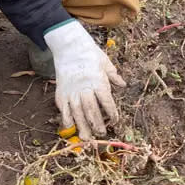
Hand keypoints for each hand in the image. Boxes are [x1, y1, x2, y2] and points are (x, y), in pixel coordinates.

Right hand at [43, 20, 125, 138]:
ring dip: (82, 127)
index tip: (115, 121)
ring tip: (87, 139)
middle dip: (97, 124)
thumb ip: (113, 75)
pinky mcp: (61, 92)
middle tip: (102, 135)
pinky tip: (71, 127)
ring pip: (77, 113)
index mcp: (97, 80)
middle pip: (91, 110)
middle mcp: (84, 87)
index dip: (111, 113)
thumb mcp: (104, 62)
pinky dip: (67, 119)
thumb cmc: (89, 53)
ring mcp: (71, 91)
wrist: (69, 45)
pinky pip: (64, 109)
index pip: (106, 101)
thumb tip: (123, 85)